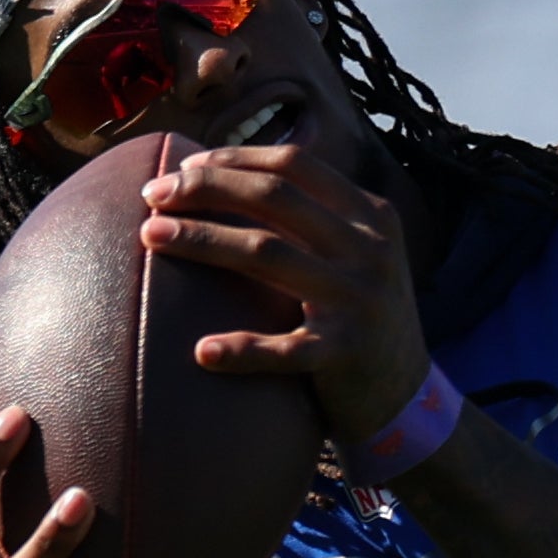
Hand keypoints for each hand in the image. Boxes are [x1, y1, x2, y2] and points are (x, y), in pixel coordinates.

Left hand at [138, 144, 431, 442]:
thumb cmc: (360, 317)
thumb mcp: (358, 254)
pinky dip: (243, 350)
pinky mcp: (345, 355)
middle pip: (274, 198)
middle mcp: (369, 249)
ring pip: (268, 255)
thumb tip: (230, 177)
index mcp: (370, 215)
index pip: (293, 166)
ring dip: (202, 241)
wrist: (408, 397)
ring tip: (149, 236)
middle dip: (205, 188)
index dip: (233, 160)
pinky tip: (202, 351)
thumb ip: (317, 219)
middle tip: (152, 195)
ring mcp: (358, 300)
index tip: (183, 169)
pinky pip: (285, 349)